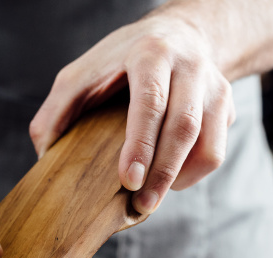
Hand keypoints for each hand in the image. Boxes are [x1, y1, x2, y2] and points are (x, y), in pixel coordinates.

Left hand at [29, 13, 235, 214]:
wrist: (180, 35)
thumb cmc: (121, 61)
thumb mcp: (81, 73)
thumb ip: (56, 110)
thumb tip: (45, 156)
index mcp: (150, 54)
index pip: (150, 101)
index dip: (141, 144)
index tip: (129, 181)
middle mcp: (189, 66)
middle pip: (184, 127)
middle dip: (163, 173)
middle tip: (142, 206)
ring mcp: (214, 87)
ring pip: (209, 145)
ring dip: (180, 178)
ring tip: (153, 196)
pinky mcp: (227, 107)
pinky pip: (215, 151)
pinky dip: (193, 173)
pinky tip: (169, 176)